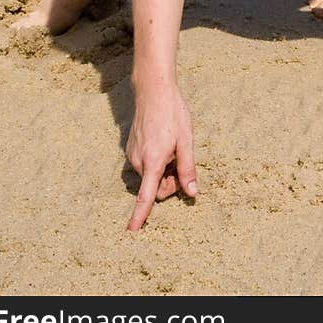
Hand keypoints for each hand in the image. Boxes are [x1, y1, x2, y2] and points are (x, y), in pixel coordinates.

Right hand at [125, 84, 196, 230]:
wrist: (153, 91)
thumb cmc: (173, 114)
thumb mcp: (186, 141)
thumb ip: (187, 169)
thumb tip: (192, 194)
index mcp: (153, 162)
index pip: (146, 196)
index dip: (140, 216)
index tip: (132, 232)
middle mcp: (138, 161)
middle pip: (155, 187)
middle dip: (169, 182)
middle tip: (180, 161)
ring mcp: (132, 155)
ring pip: (150, 176)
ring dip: (162, 170)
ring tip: (171, 146)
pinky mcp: (130, 149)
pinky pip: (144, 165)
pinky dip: (155, 162)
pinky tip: (162, 142)